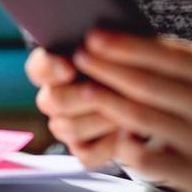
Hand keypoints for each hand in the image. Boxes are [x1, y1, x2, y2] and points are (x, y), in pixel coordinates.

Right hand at [24, 46, 121, 168]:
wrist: (153, 87)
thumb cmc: (131, 57)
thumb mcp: (118, 39)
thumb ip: (101, 37)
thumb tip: (93, 35)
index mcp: (54, 66)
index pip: (38, 68)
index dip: (50, 68)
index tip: (70, 66)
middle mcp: (54, 97)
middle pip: (51, 101)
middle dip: (81, 95)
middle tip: (109, 88)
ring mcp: (67, 125)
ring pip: (67, 128)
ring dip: (99, 118)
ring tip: (129, 109)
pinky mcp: (84, 150)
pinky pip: (86, 155)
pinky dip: (108, 145)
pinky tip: (129, 132)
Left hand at [72, 23, 191, 191]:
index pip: (166, 55)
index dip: (127, 45)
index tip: (94, 35)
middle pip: (148, 84)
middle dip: (108, 68)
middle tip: (77, 56)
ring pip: (144, 119)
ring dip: (109, 103)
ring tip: (83, 88)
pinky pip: (152, 162)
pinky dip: (128, 149)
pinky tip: (111, 136)